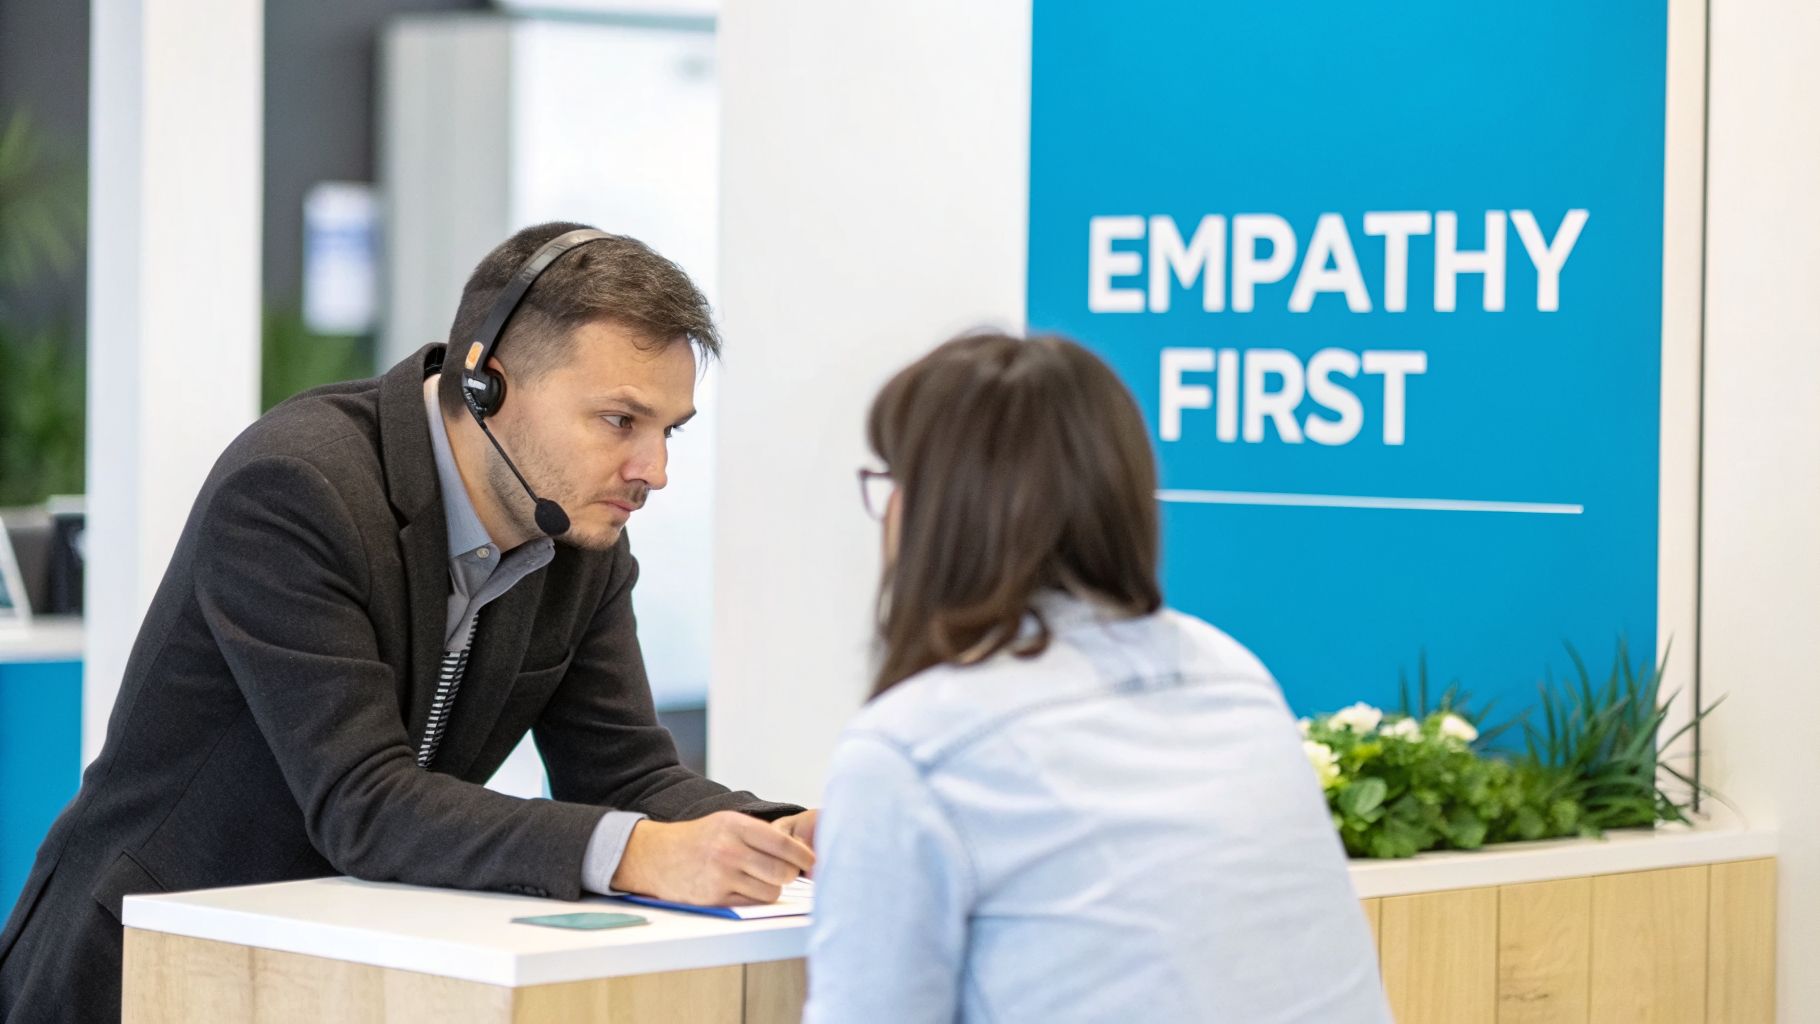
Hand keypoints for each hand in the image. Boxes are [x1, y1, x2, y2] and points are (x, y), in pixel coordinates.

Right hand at [610, 811, 814, 905]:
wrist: (657, 856)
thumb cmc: (698, 838)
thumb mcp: (725, 822)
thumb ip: (758, 833)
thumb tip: (798, 849)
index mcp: (735, 826)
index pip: (782, 843)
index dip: (803, 855)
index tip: (812, 861)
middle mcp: (728, 849)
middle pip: (781, 871)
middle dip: (790, 874)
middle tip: (788, 873)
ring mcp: (721, 875)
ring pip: (770, 891)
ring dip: (773, 888)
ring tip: (762, 880)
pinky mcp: (715, 898)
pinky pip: (752, 903)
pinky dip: (756, 898)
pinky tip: (748, 888)